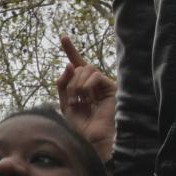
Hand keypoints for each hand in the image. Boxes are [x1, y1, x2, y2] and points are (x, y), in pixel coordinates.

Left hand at [56, 35, 115, 161]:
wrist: (93, 139)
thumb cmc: (81, 126)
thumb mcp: (65, 104)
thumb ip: (64, 84)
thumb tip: (69, 64)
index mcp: (82, 87)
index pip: (77, 65)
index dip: (71, 50)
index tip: (63, 37)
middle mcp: (94, 84)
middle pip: (79, 68)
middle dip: (70, 82)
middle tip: (73, 100)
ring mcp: (103, 85)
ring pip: (86, 69)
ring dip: (77, 85)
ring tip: (80, 101)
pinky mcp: (112, 87)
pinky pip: (95, 75)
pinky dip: (87, 86)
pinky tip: (89, 99)